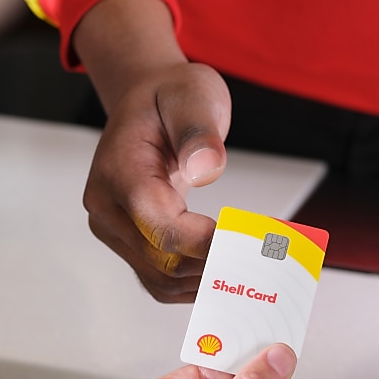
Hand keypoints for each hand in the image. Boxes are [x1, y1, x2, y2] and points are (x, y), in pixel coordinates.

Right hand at [75, 0, 232, 302]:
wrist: (148, 102)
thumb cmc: (170, 97)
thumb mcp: (192, 95)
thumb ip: (198, 131)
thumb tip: (207, 167)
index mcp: (119, 172)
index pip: (161, 227)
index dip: (208, 243)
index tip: (255, 243)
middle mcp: (107, 209)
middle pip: (163, 261)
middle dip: (220, 265)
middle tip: (272, 261)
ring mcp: (114, 230)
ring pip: (163, 280)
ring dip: (212, 281)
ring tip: (258, 267)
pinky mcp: (129, 244)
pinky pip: (161, 282)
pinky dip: (198, 284)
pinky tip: (231, 270)